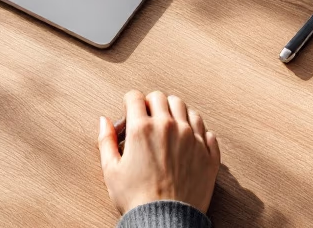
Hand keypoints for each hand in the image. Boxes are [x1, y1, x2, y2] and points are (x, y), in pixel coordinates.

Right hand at [98, 90, 220, 215]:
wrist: (166, 222)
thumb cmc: (137, 199)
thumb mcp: (111, 170)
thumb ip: (105, 140)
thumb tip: (104, 121)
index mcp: (143, 129)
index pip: (136, 96)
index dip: (129, 102)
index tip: (130, 111)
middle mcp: (169, 128)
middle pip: (161, 97)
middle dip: (151, 103)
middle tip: (147, 117)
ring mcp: (192, 140)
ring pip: (186, 108)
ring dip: (175, 112)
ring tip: (168, 126)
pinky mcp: (208, 155)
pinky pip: (207, 131)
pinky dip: (198, 131)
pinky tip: (189, 140)